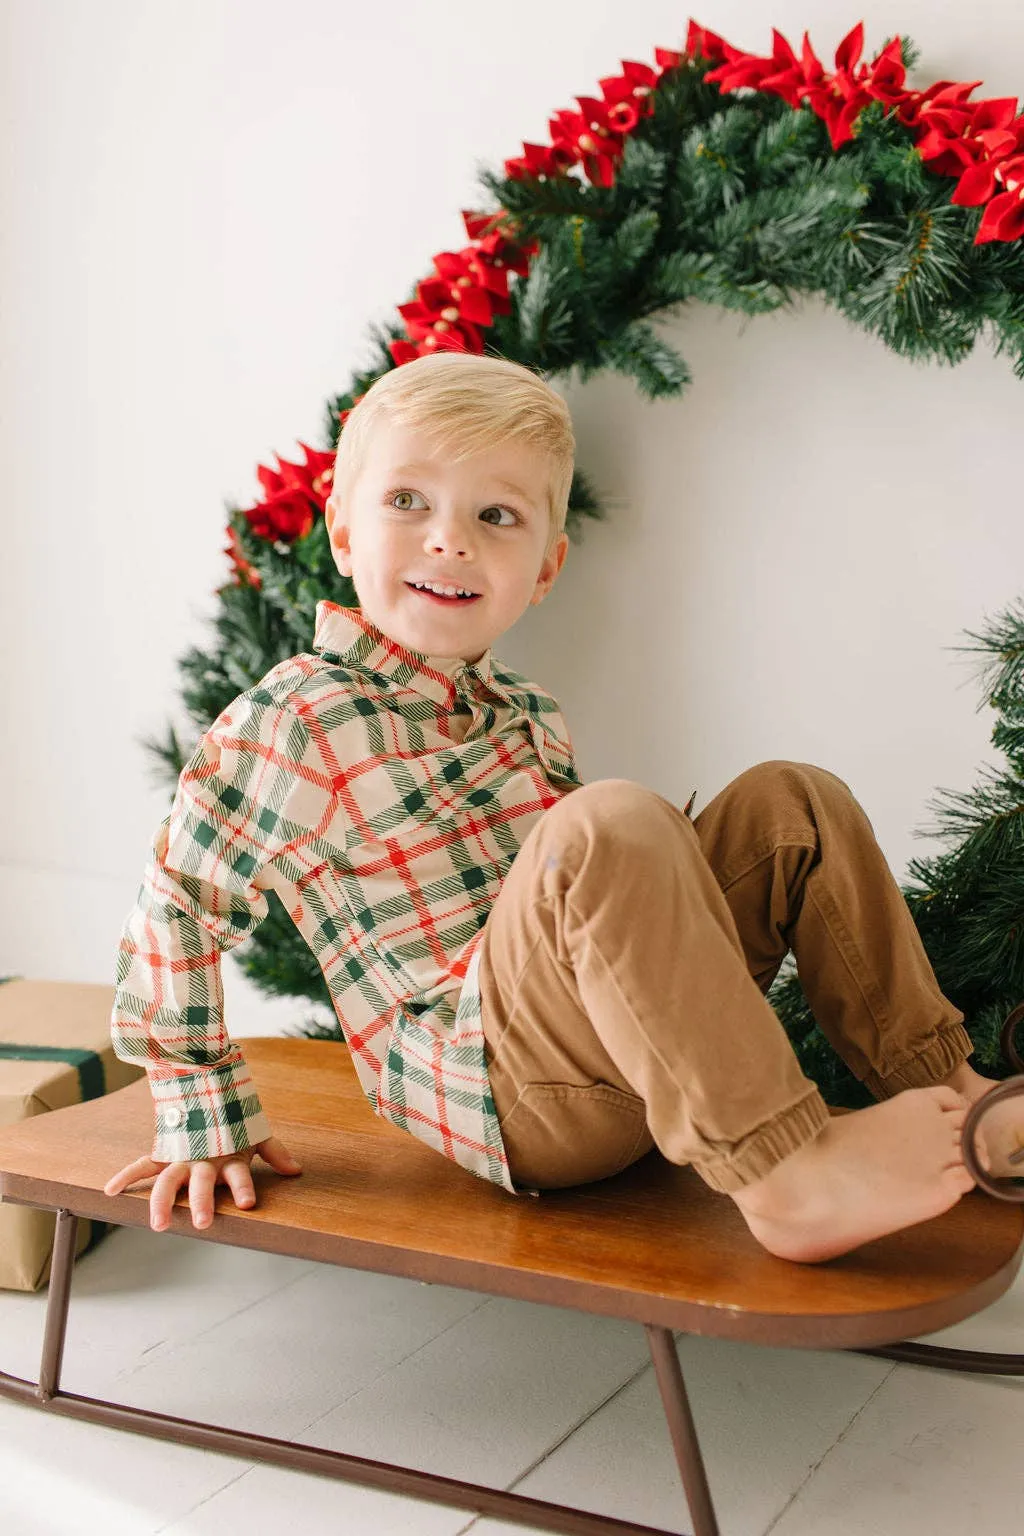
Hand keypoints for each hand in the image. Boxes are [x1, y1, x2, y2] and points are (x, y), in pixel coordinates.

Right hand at [103, 1135, 302, 1231]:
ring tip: (158, 1224)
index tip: (248, 1204)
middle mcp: (204, 1160)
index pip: (239, 1175)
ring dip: (162, 1202)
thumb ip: (275, 1153)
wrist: (210, 1088)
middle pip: (201, 1184)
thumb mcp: (257, 1135)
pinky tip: (109, 1192)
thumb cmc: (235, 1123)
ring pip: (169, 1181)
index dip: (243, 1188)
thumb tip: (297, 1170)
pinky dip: (125, 1177)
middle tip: (201, 1223)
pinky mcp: (164, 1154)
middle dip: (201, 1203)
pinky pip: (141, 1165)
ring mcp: (182, 1157)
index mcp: (229, 1157)